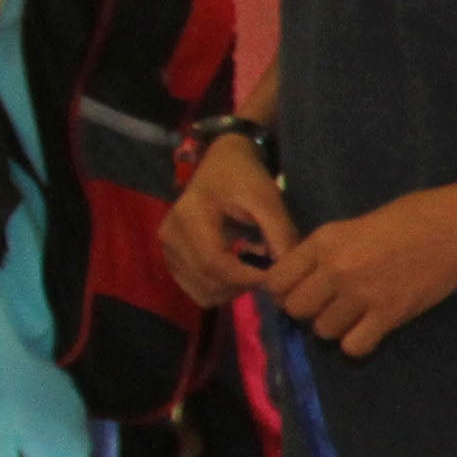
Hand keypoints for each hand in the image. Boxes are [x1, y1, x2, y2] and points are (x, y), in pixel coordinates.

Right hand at [162, 137, 300, 301]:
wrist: (221, 164)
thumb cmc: (244, 177)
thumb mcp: (267, 198)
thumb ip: (280, 233)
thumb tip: (288, 271)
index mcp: (189, 216)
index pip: (214, 263)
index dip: (247, 278)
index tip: (275, 277)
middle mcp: (171, 236)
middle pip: (207, 282)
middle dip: (244, 285)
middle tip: (268, 270)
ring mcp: (168, 250)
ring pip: (203, 292)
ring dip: (234, 289)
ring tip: (253, 266)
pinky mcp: (173, 260)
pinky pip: (198, 290)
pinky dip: (222, 288)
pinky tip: (238, 268)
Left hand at [263, 188, 456, 357]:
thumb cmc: (415, 214)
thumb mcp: (359, 222)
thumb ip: (331, 248)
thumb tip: (312, 274)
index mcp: (325, 240)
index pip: (276, 280)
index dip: (283, 291)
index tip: (298, 291)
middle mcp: (336, 268)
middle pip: (296, 309)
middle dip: (308, 310)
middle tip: (328, 305)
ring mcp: (362, 294)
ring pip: (323, 330)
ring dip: (335, 327)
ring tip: (354, 316)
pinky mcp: (389, 314)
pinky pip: (354, 345)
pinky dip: (357, 343)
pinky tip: (370, 330)